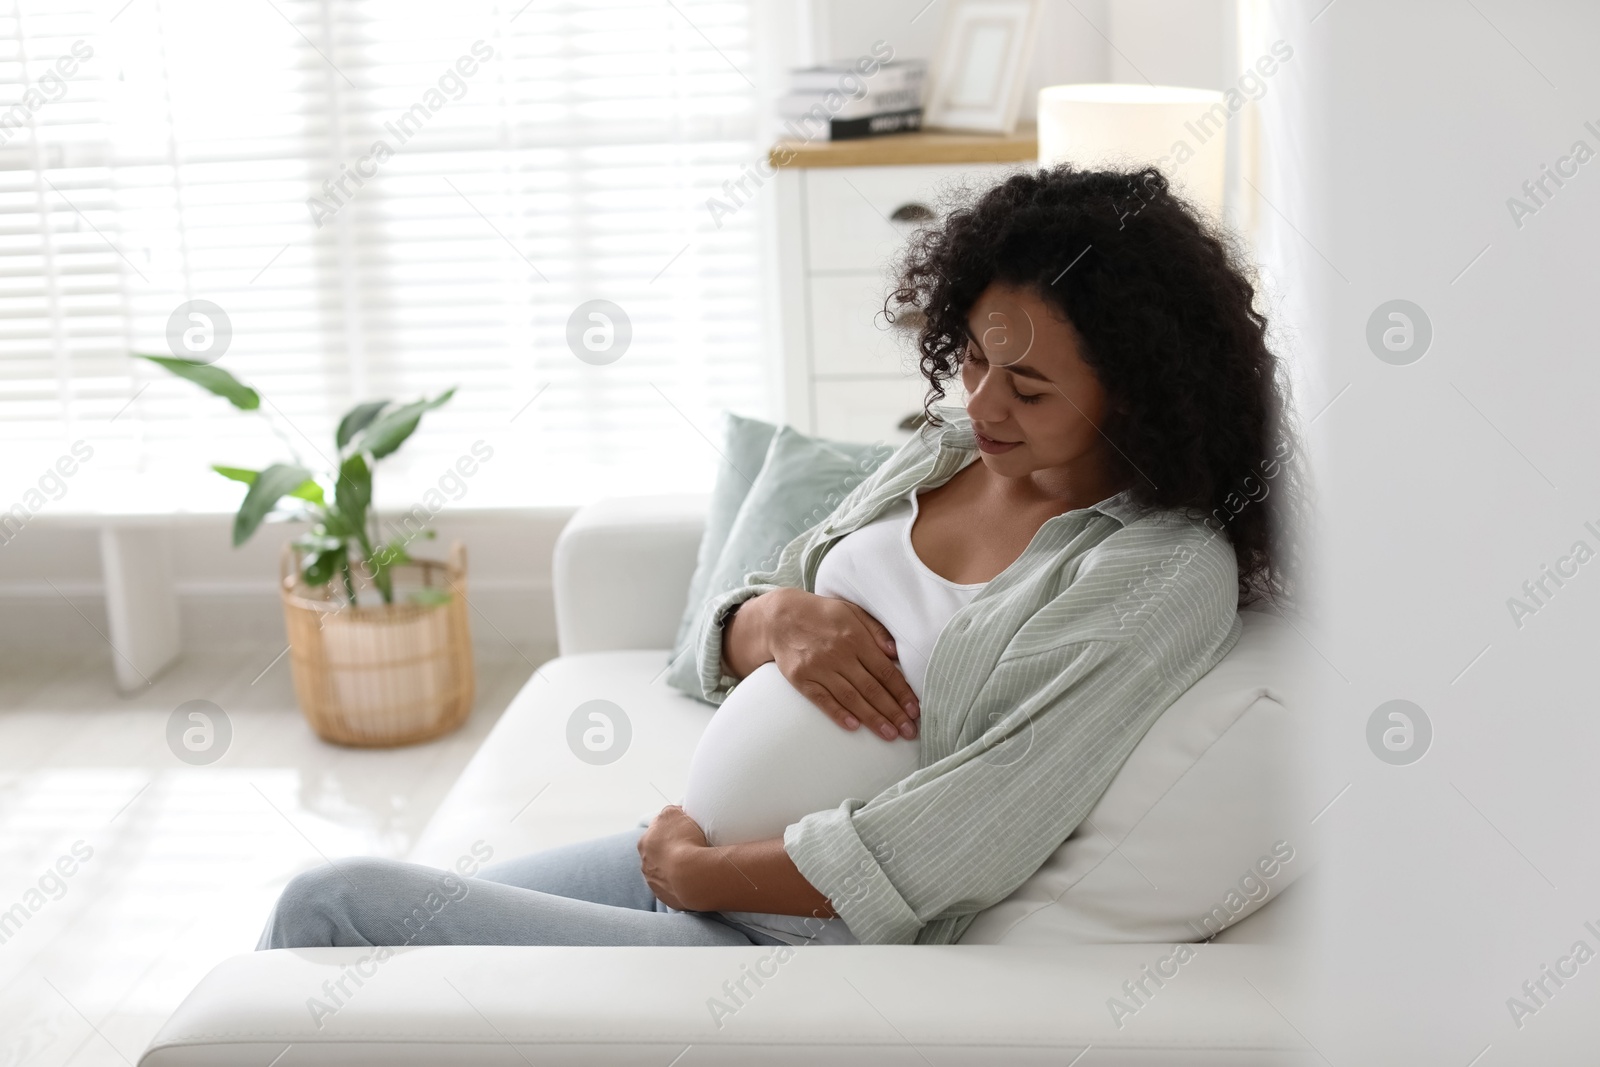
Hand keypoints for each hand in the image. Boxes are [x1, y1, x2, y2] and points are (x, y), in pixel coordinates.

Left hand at [637, 805, 709, 910]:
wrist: (693, 875)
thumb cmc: (685, 841)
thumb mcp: (673, 813)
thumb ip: (668, 812)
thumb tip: (671, 816)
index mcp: (644, 843)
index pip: (655, 834)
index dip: (669, 833)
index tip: (683, 834)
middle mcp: (645, 864)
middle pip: (658, 855)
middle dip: (670, 852)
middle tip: (689, 850)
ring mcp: (655, 884)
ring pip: (664, 873)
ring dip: (675, 870)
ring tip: (693, 866)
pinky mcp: (667, 898)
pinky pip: (674, 889)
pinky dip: (681, 884)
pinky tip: (693, 880)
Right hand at [764, 587, 919, 740]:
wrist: (779, 618)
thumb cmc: (821, 615)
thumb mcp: (852, 611)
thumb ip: (876, 630)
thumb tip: (896, 652)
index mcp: (855, 638)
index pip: (885, 670)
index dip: (901, 692)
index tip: (915, 710)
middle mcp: (839, 654)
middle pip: (871, 688)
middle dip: (893, 712)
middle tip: (909, 731)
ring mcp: (818, 668)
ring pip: (851, 697)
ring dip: (872, 718)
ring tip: (889, 734)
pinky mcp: (801, 678)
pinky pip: (822, 699)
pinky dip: (838, 713)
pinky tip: (854, 726)